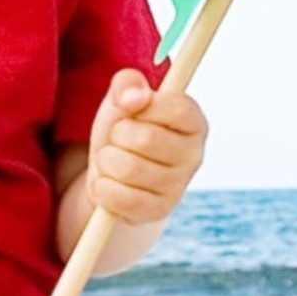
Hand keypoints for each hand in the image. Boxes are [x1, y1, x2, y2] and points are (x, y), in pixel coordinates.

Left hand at [81, 70, 209, 235]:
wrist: (112, 173)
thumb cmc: (123, 130)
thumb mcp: (121, 99)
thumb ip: (128, 83)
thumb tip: (135, 98)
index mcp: (194, 122)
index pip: (175, 108)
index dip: (145, 107)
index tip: (135, 111)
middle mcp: (194, 156)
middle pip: (145, 139)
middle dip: (117, 135)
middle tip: (118, 139)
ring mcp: (178, 187)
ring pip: (128, 168)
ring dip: (106, 161)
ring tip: (112, 160)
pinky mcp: (157, 212)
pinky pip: (119, 198)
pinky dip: (102, 187)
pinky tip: (108, 183)